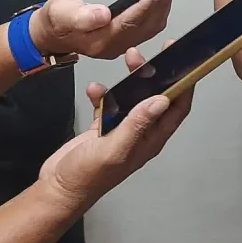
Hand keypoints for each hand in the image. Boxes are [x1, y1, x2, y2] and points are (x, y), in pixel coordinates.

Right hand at [29, 0, 175, 58]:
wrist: (49, 33)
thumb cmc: (55, 21)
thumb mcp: (62, 13)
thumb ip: (82, 16)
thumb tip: (103, 14)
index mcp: (101, 41)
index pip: (130, 22)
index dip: (147, 5)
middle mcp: (114, 45)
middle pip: (146, 25)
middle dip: (160, 3)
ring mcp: (120, 43)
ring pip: (149, 25)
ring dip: (159, 5)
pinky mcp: (122, 37)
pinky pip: (144, 23)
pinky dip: (149, 7)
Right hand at [38, 42, 192, 210]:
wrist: (56, 189)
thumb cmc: (87, 176)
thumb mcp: (114, 149)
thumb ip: (137, 124)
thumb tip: (162, 100)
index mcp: (150, 140)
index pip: (177, 109)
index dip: (185, 85)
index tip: (185, 61)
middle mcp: (141, 133)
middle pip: (156, 97)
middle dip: (156, 74)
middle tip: (150, 53)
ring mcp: (122, 130)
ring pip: (134, 97)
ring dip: (131, 78)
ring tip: (127, 58)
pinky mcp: (103, 128)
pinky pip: (109, 104)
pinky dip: (103, 94)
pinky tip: (94, 88)